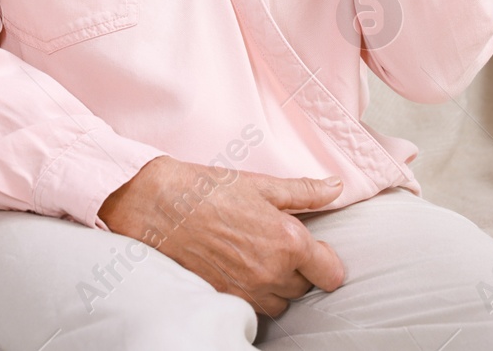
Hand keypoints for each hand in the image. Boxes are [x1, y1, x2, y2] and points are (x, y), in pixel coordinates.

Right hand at [98, 156, 345, 317]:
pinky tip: (237, 268)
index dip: (326, 262)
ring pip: (279, 303)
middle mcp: (271, 272)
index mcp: (287, 241)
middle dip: (297, 270)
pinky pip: (253, 307)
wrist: (157, 206)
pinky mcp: (225, 299)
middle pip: (304, 289)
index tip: (316, 251)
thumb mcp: (260, 185)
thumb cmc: (205, 190)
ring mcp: (247, 290)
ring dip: (275, 286)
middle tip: (276, 245)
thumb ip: (303, 192)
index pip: (331, 274)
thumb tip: (335, 187)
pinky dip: (252, 293)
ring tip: (255, 257)